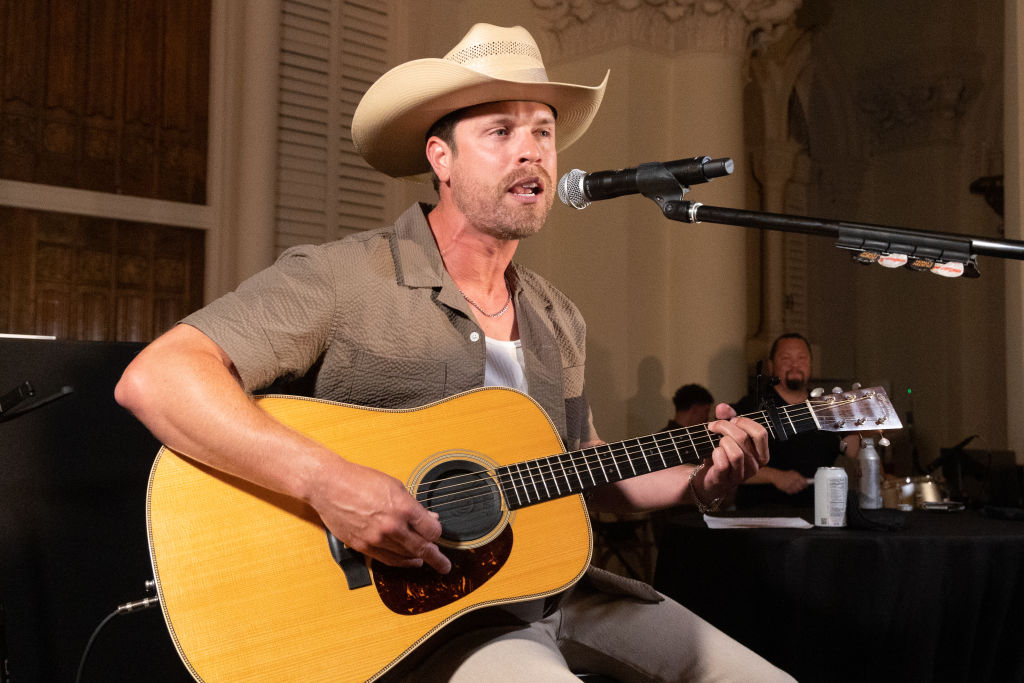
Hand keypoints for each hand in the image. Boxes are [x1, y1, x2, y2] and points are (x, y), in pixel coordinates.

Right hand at [310, 458, 451, 573]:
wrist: (329, 486)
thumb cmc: (360, 481)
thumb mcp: (394, 486)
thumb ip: (413, 505)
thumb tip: (429, 517)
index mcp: (403, 508)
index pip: (432, 531)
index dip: (437, 534)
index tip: (438, 534)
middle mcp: (392, 526)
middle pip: (422, 548)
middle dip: (437, 559)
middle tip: (444, 566)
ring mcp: (377, 539)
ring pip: (405, 556)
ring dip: (418, 560)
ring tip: (426, 561)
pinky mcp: (363, 546)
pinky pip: (387, 560)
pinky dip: (400, 562)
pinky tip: (407, 561)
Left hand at [698, 403, 769, 498]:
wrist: (708, 476)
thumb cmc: (722, 454)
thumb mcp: (727, 433)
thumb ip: (727, 418)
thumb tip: (722, 407)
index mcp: (761, 454)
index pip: (761, 432)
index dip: (744, 421)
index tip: (731, 420)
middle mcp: (754, 466)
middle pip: (743, 438)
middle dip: (724, 427)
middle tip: (714, 427)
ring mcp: (741, 475)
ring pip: (735, 453)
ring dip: (721, 442)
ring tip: (716, 442)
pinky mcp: (725, 480)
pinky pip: (723, 463)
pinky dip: (716, 454)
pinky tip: (713, 453)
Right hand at [769, 468, 810, 493]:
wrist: (776, 476)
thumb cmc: (785, 474)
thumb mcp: (793, 473)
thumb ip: (800, 477)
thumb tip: (806, 481)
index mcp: (795, 476)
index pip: (804, 482)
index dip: (806, 484)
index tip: (806, 485)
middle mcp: (793, 480)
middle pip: (801, 487)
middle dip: (801, 487)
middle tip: (800, 486)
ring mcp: (789, 485)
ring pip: (796, 490)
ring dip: (796, 489)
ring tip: (793, 486)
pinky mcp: (786, 489)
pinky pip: (791, 492)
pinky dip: (791, 491)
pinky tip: (789, 487)